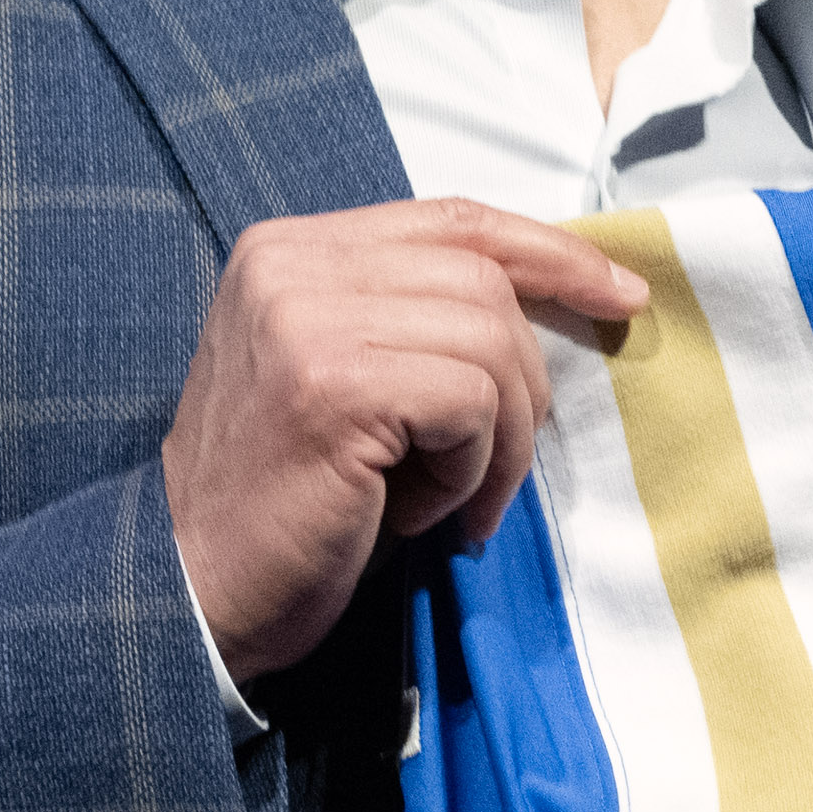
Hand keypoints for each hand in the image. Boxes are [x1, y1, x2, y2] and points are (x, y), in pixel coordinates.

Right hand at [164, 201, 651, 682]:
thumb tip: (557, 297)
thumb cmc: (285, 502)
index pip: (454, 221)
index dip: (550, 251)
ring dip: (496, 441)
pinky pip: (471, 404)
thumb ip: (414, 319)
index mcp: (291, 250)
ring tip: (446, 499)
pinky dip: (469, 470)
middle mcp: (290, 266)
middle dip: (523, 383)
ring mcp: (306, 319)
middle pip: (484, 281)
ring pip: (490, 342)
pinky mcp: (333, 386)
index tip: (620, 293)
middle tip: (493, 472)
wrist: (192, 589)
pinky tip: (417, 512)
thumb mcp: (346, 379)